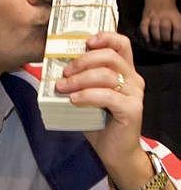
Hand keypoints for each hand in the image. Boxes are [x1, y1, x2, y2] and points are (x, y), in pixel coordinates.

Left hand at [54, 32, 144, 171]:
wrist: (115, 152)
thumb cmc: (100, 123)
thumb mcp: (87, 98)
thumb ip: (79, 83)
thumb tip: (54, 73)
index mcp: (124, 71)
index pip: (121, 44)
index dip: (104, 38)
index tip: (84, 43)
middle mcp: (133, 79)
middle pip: (110, 57)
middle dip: (83, 61)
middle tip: (64, 72)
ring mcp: (134, 94)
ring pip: (107, 75)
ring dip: (80, 79)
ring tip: (62, 87)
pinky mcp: (132, 109)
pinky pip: (108, 96)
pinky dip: (87, 95)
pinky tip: (74, 100)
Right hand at [140, 0, 180, 47]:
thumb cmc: (170, 12)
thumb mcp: (177, 17)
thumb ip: (178, 28)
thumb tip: (179, 42)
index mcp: (174, 16)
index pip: (177, 28)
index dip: (177, 38)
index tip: (175, 47)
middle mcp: (164, 16)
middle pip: (165, 28)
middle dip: (166, 39)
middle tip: (166, 46)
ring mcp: (153, 16)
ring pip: (154, 27)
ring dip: (156, 38)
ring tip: (158, 44)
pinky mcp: (145, 17)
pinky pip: (144, 27)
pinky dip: (145, 34)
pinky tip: (148, 40)